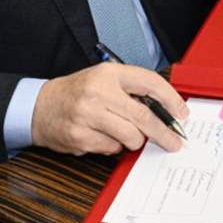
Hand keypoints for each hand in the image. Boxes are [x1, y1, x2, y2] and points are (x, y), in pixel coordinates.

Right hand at [31, 63, 188, 155]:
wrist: (41, 106)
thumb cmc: (78, 92)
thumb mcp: (105, 79)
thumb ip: (132, 90)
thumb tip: (165, 110)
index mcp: (109, 73)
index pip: (150, 83)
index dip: (171, 100)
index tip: (182, 113)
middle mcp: (99, 92)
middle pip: (144, 117)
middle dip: (164, 133)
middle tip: (174, 142)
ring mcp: (88, 115)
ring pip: (131, 137)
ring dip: (134, 140)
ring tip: (123, 133)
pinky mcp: (81, 137)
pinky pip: (113, 149)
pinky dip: (113, 146)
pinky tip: (101, 136)